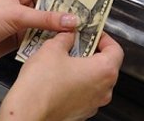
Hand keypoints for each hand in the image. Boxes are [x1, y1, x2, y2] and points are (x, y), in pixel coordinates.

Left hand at [0, 0, 78, 62]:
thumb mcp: (16, 16)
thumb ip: (44, 18)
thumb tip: (73, 20)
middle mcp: (23, 2)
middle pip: (50, 6)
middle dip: (66, 12)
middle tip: (90, 17)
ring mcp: (23, 20)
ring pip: (47, 23)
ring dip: (60, 28)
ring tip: (85, 32)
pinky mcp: (22, 37)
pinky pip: (41, 36)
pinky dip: (51, 40)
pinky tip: (68, 45)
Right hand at [0, 32, 123, 120]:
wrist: (28, 112)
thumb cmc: (42, 85)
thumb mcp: (52, 48)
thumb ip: (65, 37)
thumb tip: (69, 33)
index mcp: (103, 71)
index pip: (115, 49)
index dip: (103, 37)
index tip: (91, 31)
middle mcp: (103, 90)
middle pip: (106, 65)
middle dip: (90, 51)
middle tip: (75, 41)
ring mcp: (93, 104)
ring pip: (94, 80)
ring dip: (82, 67)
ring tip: (63, 57)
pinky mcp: (81, 112)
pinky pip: (84, 92)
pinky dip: (75, 82)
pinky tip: (58, 75)